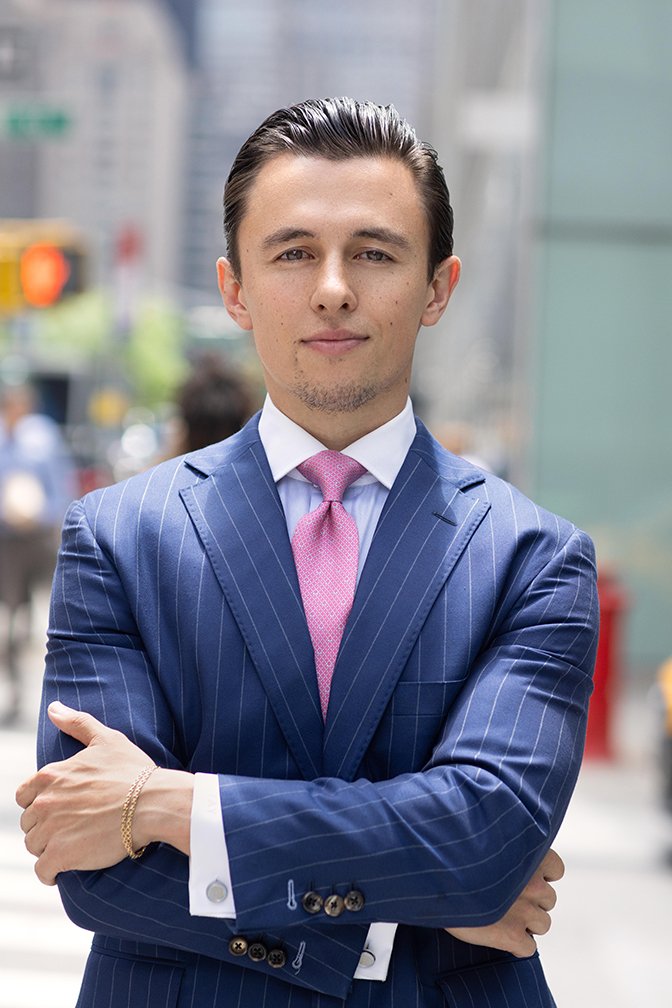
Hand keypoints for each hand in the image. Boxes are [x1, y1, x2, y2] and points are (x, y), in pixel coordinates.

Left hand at [16, 702, 157, 884]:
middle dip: (45, 827)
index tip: (59, 809)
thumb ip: (77, 723)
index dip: (39, 803)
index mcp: (50, 775)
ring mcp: (51, 829)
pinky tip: (65, 869)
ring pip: (35, 846)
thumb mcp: (107, 739)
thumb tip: (53, 708)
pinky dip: (50, 873)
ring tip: (73, 847)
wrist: (153, 802)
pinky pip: (43, 871)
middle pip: (30, 823)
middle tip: (71, 829)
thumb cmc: (133, 771)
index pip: (24, 796)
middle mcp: (45, 801)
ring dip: (49, 849)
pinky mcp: (61, 855)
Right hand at [445, 849, 563, 957]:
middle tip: (508, 898)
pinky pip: (528, 947)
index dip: (541, 875)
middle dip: (532, 900)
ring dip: (526, 923)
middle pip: (549, 899)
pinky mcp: (513, 935)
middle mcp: (533, 882)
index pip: (556, 869)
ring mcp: (525, 910)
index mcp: (530, 855)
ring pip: (542, 924)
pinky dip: (516, 945)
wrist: (436, 874)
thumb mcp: (484, 837)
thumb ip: (505, 846)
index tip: (523, 876)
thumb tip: (506, 851)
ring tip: (502, 917)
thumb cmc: (456, 852)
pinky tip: (499, 936)